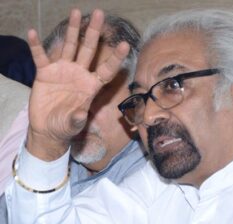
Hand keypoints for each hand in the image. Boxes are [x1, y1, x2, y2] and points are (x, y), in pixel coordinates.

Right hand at [26, 9, 129, 160]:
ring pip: (69, 46)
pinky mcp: (45, 73)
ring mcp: (62, 71)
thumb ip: (77, 118)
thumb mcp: (73, 124)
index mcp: (91, 86)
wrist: (48, 128)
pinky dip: (36, 46)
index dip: (115, 58)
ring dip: (72, 30)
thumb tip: (80, 115)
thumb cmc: (66, 126)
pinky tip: (32, 33)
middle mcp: (79, 74)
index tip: (125, 45)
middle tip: (99, 13)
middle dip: (93, 32)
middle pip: (88, 50)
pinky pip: (40, 57)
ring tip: (76, 12)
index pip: (106, 69)